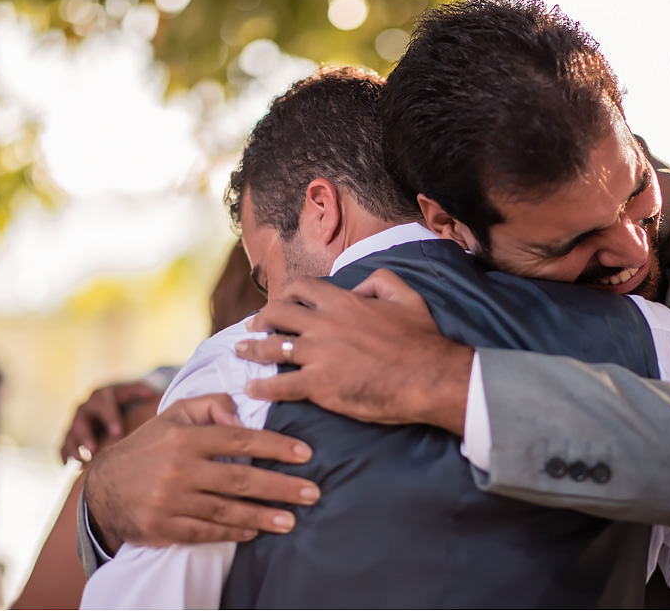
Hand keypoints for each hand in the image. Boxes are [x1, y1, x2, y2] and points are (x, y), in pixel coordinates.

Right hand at [61, 381, 160, 463]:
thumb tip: (152, 393)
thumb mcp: (132, 390)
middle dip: (86, 434)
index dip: (110, 418)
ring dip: (73, 446)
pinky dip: (63, 453)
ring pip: (70, 432)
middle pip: (82, 420)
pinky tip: (65, 465)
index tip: (118, 432)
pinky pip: (63, 443)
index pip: (104, 405)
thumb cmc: (125, 397)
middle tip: (93, 448)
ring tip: (80, 460)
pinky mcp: (72, 433)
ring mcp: (77, 420)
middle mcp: (86, 407)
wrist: (109, 398)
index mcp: (102, 396)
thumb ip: (140, 391)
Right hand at [83, 393, 319, 552]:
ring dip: (263, 516)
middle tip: (312, 492)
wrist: (103, 487)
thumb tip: (241, 414)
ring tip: (292, 520)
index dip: (276, 446)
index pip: (240, 439)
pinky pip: (205, 533)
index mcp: (185, 437)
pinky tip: (255, 532)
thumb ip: (211, 404)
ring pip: (226, 510)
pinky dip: (232, 533)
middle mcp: (178, 469)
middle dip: (281, 486)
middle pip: (240, 478)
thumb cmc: (151, 446)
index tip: (306, 454)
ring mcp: (169, 501)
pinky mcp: (162, 528)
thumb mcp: (175, 414)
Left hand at [235, 269, 473, 434]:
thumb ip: (380, 281)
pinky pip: (280, 384)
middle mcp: (324, 324)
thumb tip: (359, 286)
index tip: (281, 303)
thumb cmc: (421, 339)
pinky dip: (262, 386)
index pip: (302, 288)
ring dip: (252, 349)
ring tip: (241, 352)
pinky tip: (252, 389)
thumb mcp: (406, 295)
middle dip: (261, 319)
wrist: (429, 376)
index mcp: (343, 301)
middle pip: (278, 313)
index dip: (287, 294)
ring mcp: (319, 354)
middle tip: (254, 327)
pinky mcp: (319, 384)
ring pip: (272, 347)